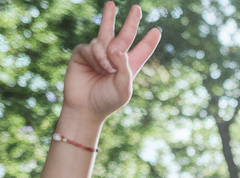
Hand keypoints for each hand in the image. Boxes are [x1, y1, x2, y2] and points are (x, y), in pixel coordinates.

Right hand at [61, 2, 160, 125]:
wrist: (84, 107)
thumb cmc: (107, 100)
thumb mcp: (123, 88)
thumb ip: (125, 67)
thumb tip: (117, 48)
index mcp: (129, 66)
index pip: (141, 51)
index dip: (149, 42)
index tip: (156, 31)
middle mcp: (114, 57)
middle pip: (124, 34)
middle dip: (131, 21)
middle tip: (137, 7)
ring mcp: (98, 53)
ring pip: (106, 39)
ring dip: (107, 55)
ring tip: (105, 70)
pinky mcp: (83, 52)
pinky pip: (92, 46)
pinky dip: (96, 57)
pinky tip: (95, 68)